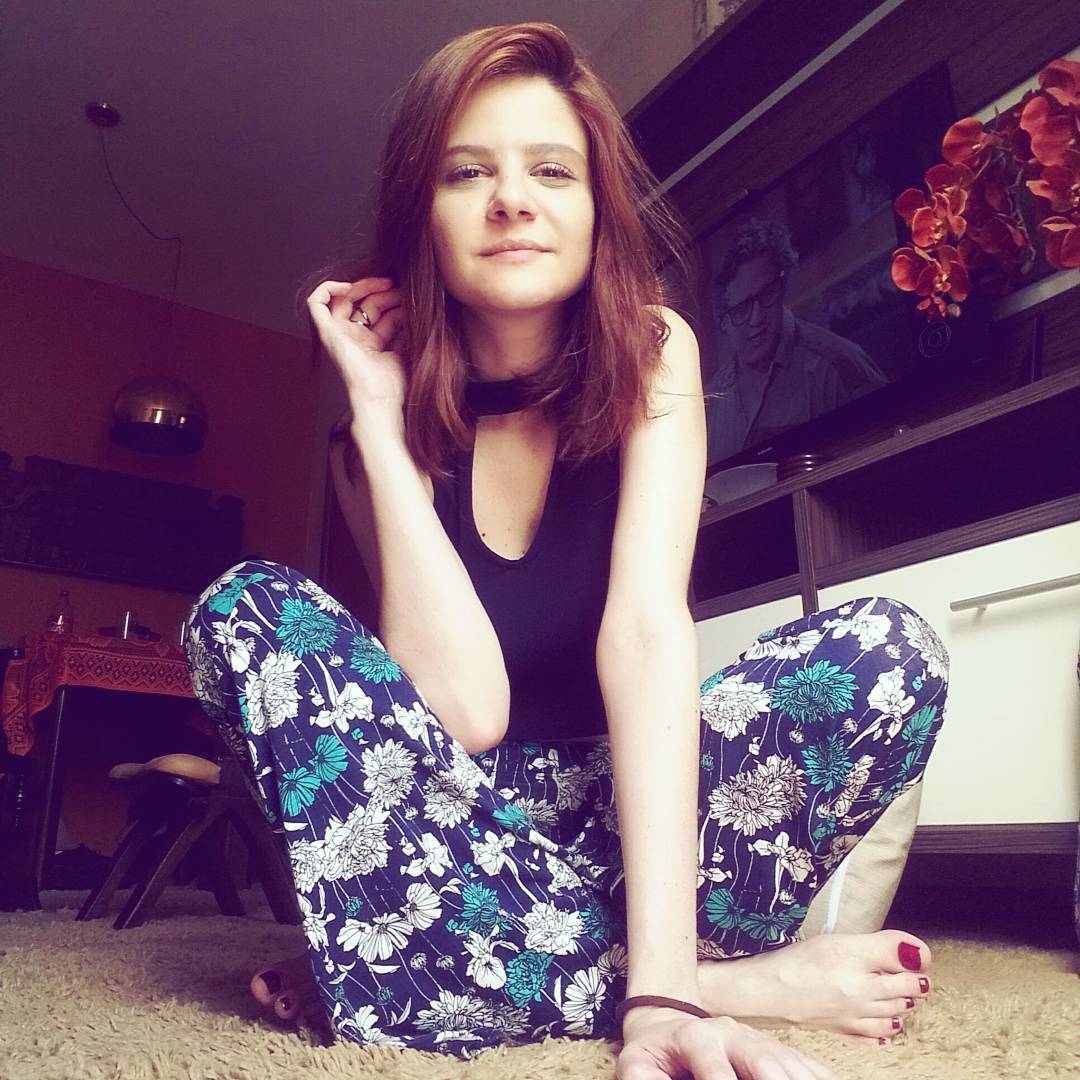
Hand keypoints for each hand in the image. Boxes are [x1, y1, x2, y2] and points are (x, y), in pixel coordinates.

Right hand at [306, 276, 406, 413]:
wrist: (379, 398)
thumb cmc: (393, 383)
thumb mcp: (406, 346)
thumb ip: (405, 325)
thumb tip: (411, 302)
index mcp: (371, 342)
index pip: (378, 311)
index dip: (392, 299)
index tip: (408, 295)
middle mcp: (353, 337)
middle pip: (362, 302)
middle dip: (381, 290)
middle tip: (398, 286)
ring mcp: (339, 334)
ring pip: (344, 299)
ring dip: (366, 286)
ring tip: (388, 285)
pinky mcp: (327, 333)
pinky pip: (316, 303)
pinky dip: (328, 288)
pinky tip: (349, 287)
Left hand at [618, 1007, 839, 1079]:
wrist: (669, 1020)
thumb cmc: (653, 1052)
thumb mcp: (635, 1063)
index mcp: (697, 1037)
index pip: (714, 1066)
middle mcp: (733, 1034)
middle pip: (763, 1059)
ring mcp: (758, 1040)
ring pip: (789, 1063)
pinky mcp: (775, 1050)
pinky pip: (805, 1066)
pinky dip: (820, 1077)